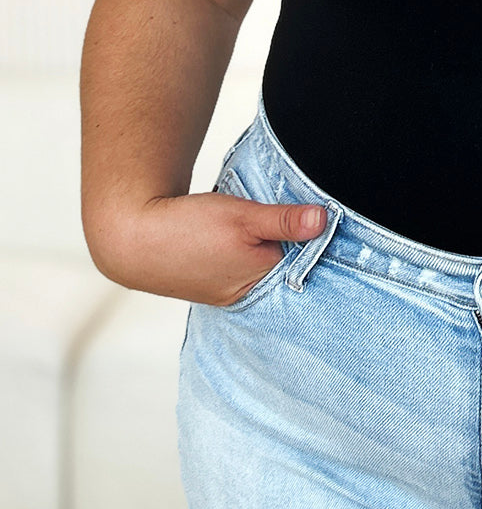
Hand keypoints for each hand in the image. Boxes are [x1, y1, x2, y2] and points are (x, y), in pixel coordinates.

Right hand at [95, 190, 327, 305]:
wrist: (130, 239)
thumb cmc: (187, 228)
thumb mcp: (243, 216)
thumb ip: (284, 220)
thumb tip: (324, 221)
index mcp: (261, 279)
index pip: (305, 260)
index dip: (314, 239)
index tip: (324, 219)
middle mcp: (247, 292)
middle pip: (284, 266)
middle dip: (293, 246)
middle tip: (297, 219)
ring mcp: (227, 291)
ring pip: (261, 265)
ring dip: (266, 247)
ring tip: (264, 227)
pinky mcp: (210, 284)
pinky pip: (241, 268)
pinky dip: (245, 253)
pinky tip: (239, 239)